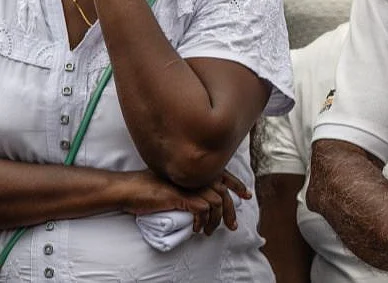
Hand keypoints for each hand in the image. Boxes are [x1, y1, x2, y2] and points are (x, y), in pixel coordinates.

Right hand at [118, 170, 251, 235]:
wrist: (127, 189)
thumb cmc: (146, 187)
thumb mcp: (172, 183)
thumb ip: (188, 186)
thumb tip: (201, 199)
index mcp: (195, 170)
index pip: (224, 176)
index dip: (237, 185)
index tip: (246, 196)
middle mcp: (195, 174)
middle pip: (224, 192)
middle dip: (231, 211)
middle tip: (233, 225)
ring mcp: (188, 184)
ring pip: (216, 203)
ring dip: (214, 221)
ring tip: (207, 231)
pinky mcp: (181, 196)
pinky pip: (202, 209)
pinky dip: (202, 221)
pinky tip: (196, 228)